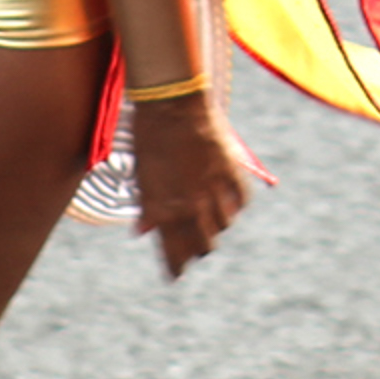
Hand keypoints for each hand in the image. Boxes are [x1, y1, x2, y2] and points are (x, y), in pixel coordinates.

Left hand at [125, 87, 256, 278]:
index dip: (174, 267)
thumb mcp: (140, 174)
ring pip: (222, 226)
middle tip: (192, 248)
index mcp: (162, 209)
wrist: (171, 102)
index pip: (173, 252)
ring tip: (208, 222)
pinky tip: (228, 203)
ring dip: (214, 227)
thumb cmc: (147, 135)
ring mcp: (212, 189)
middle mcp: (189, 205)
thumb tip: (142, 231)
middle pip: (202, 245)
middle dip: (196, 250)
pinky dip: (234, 206)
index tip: (174, 275)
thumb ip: (146, 206)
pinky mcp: (229, 171)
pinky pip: (239, 201)